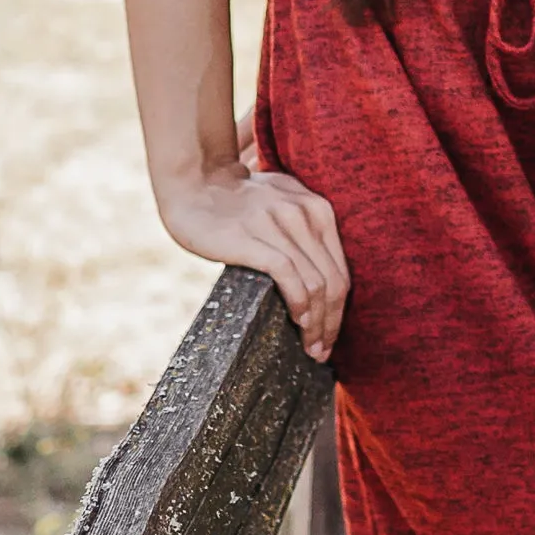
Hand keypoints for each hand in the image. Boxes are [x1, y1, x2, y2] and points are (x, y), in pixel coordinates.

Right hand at [150, 158, 349, 363]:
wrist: (193, 183)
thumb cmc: (236, 202)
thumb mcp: (282, 204)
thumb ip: (305, 231)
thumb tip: (322, 283)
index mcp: (317, 209)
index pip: (340, 270)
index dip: (340, 309)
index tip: (330, 335)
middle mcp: (304, 214)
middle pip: (333, 281)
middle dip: (332, 323)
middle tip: (322, 351)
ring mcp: (279, 225)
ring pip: (316, 285)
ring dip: (317, 323)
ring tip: (311, 347)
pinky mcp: (254, 238)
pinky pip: (290, 278)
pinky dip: (300, 305)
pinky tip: (297, 322)